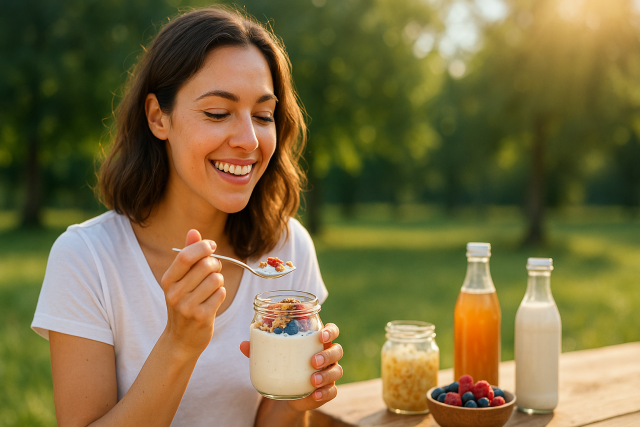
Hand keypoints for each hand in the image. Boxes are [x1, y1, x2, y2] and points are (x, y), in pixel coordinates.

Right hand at [162, 229, 225, 355]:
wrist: (181, 340)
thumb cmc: (183, 304)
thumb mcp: (180, 280)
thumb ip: (188, 255)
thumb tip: (194, 231)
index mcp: (168, 280)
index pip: (185, 256)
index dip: (202, 247)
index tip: (212, 246)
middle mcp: (175, 293)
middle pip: (206, 265)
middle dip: (215, 265)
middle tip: (213, 272)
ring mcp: (187, 306)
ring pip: (216, 279)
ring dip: (219, 281)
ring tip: (211, 289)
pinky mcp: (202, 317)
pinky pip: (221, 294)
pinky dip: (221, 294)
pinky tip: (213, 301)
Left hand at [239, 323, 343, 410]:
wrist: (286, 388)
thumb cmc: (282, 363)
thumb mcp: (272, 354)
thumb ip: (260, 349)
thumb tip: (243, 344)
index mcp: (316, 341)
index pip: (331, 330)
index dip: (330, 331)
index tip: (321, 335)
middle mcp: (327, 355)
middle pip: (337, 350)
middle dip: (327, 355)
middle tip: (313, 361)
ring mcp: (329, 373)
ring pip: (336, 371)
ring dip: (326, 375)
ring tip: (312, 380)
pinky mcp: (327, 391)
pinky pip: (332, 391)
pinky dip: (325, 393)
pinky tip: (314, 395)